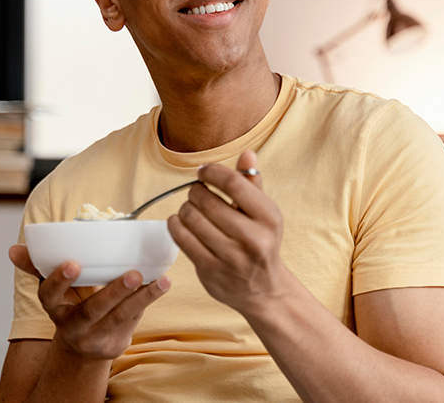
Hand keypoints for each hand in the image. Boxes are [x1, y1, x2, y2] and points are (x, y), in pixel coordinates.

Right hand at [9, 245, 170, 359]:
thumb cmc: (71, 307)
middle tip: (133, 274)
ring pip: (119, 317)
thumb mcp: (53, 291)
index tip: (73, 264)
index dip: (60, 281)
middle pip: (92, 310)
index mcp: (54, 307)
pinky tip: (162, 285)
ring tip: (162, 281)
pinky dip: (148, 302)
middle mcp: (72, 326)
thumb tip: (13, 249)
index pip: (50, 295)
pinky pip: (133, 321)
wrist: (80, 349)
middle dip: (113, 293)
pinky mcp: (114, 344)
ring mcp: (94, 338)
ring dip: (142, 298)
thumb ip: (39, 267)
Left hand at [167, 151, 287, 314]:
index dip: (212, 172)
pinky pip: (181, 238)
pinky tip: (182, 222)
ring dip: (185, 208)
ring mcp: (230, 257)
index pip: (233, 183)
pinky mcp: (210, 271)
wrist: (263, 289)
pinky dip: (175, 224)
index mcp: (269, 217)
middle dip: (196, 191)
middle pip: (207, 200)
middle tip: (197, 193)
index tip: (204, 172)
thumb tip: (247, 154)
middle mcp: (253, 238)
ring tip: (192, 209)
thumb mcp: (264, 212)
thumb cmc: (261, 242)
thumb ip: (252, 183)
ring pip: (191, 218)